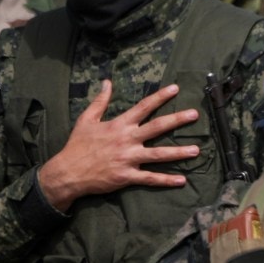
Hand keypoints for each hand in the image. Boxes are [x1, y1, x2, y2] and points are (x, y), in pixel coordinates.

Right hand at [37, 81, 201, 211]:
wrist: (67, 172)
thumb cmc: (77, 145)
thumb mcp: (86, 119)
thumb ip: (100, 101)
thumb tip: (106, 82)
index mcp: (119, 125)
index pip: (143, 107)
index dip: (160, 97)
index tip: (175, 89)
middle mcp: (127, 140)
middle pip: (157, 127)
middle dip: (177, 120)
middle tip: (195, 115)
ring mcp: (128, 159)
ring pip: (159, 155)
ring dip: (178, 153)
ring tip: (196, 150)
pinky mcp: (127, 176)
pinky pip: (150, 178)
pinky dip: (166, 180)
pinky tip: (182, 180)